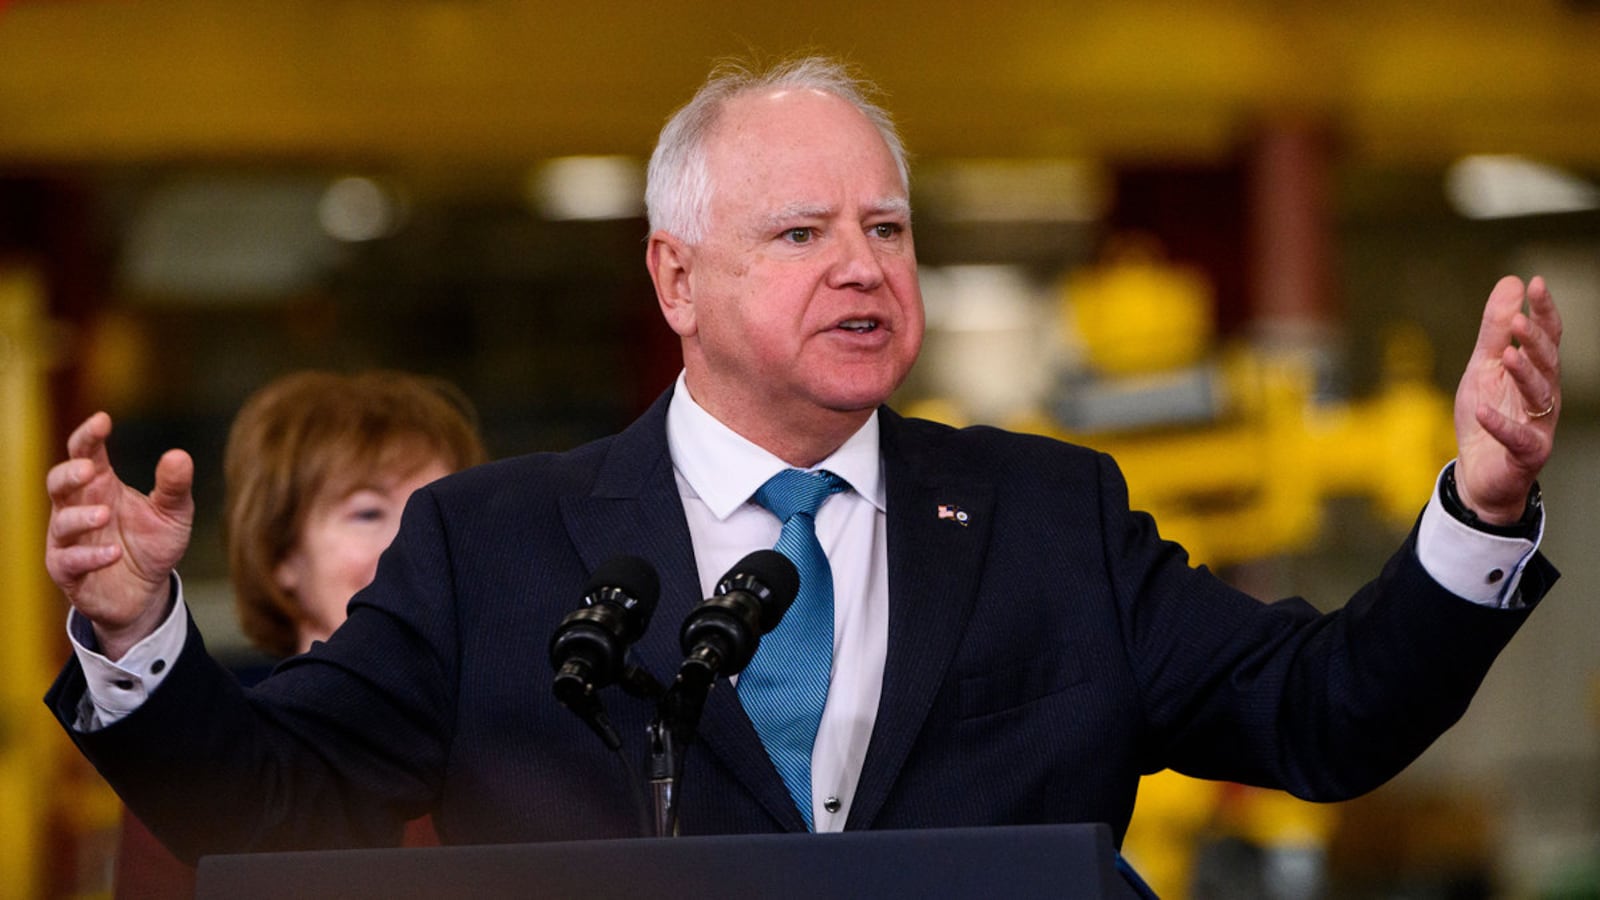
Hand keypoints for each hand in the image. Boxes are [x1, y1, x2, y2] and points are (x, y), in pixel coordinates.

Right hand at [45, 412, 194, 659]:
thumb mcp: (173, 514)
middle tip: (90, 469)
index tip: (103, 420)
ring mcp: (69, 540)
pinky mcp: (68, 571)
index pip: (86, 453)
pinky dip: (89, 556)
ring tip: (105, 515)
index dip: (89, 436)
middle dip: (69, 473)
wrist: (145, 593)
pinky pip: (69, 561)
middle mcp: (78, 508)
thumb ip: (175, 487)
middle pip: (58, 482)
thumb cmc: (153, 544)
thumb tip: (179, 455)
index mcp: (101, 486)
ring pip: (60, 522)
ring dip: (80, 517)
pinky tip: (113, 553)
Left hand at [1453, 276, 1560, 524]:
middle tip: (1519, 321)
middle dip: (1536, 342)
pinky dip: (1501, 424)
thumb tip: (1512, 281)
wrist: (1478, 471)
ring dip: (1524, 374)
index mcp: (1536, 372)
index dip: (1544, 311)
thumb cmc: (1486, 414)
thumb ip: (1495, 329)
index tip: (1536, 283)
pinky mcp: (1527, 454)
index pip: (1548, 337)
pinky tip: (1483, 410)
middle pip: (1548, 363)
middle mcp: (1544, 395)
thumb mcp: (1483, 367)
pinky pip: (1518, 437)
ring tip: (1507, 355)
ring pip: (1539, 396)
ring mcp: (1539, 424)